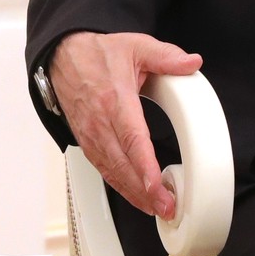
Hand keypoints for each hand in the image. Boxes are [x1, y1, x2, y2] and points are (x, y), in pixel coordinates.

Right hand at [49, 31, 202, 218]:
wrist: (62, 55)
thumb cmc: (97, 54)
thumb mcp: (135, 46)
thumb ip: (166, 56)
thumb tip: (192, 63)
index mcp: (114, 99)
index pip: (132, 138)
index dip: (145, 166)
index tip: (158, 186)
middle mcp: (99, 121)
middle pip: (122, 163)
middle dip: (144, 191)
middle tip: (166, 207)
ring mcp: (90, 133)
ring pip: (111, 171)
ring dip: (132, 193)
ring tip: (155, 209)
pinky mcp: (85, 140)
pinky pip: (102, 168)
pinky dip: (119, 185)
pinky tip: (135, 196)